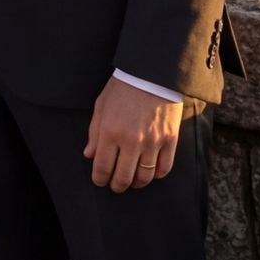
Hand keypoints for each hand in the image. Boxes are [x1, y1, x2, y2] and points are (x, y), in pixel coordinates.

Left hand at [84, 77, 181, 191]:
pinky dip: (156, 175)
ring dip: (136, 184)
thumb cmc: (123, 88)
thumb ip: (94, 132)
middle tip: (115, 186)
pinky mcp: (170, 140)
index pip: (102, 167)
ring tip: (131, 181)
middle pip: (123, 177)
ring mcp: (153, 142)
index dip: (99, 179)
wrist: (152, 73)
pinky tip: (149, 172)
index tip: (99, 180)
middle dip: (116, 186)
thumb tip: (89, 155)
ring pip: (144, 177)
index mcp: (110, 131)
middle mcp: (131, 141)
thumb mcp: (101, 106)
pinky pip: (163, 168)